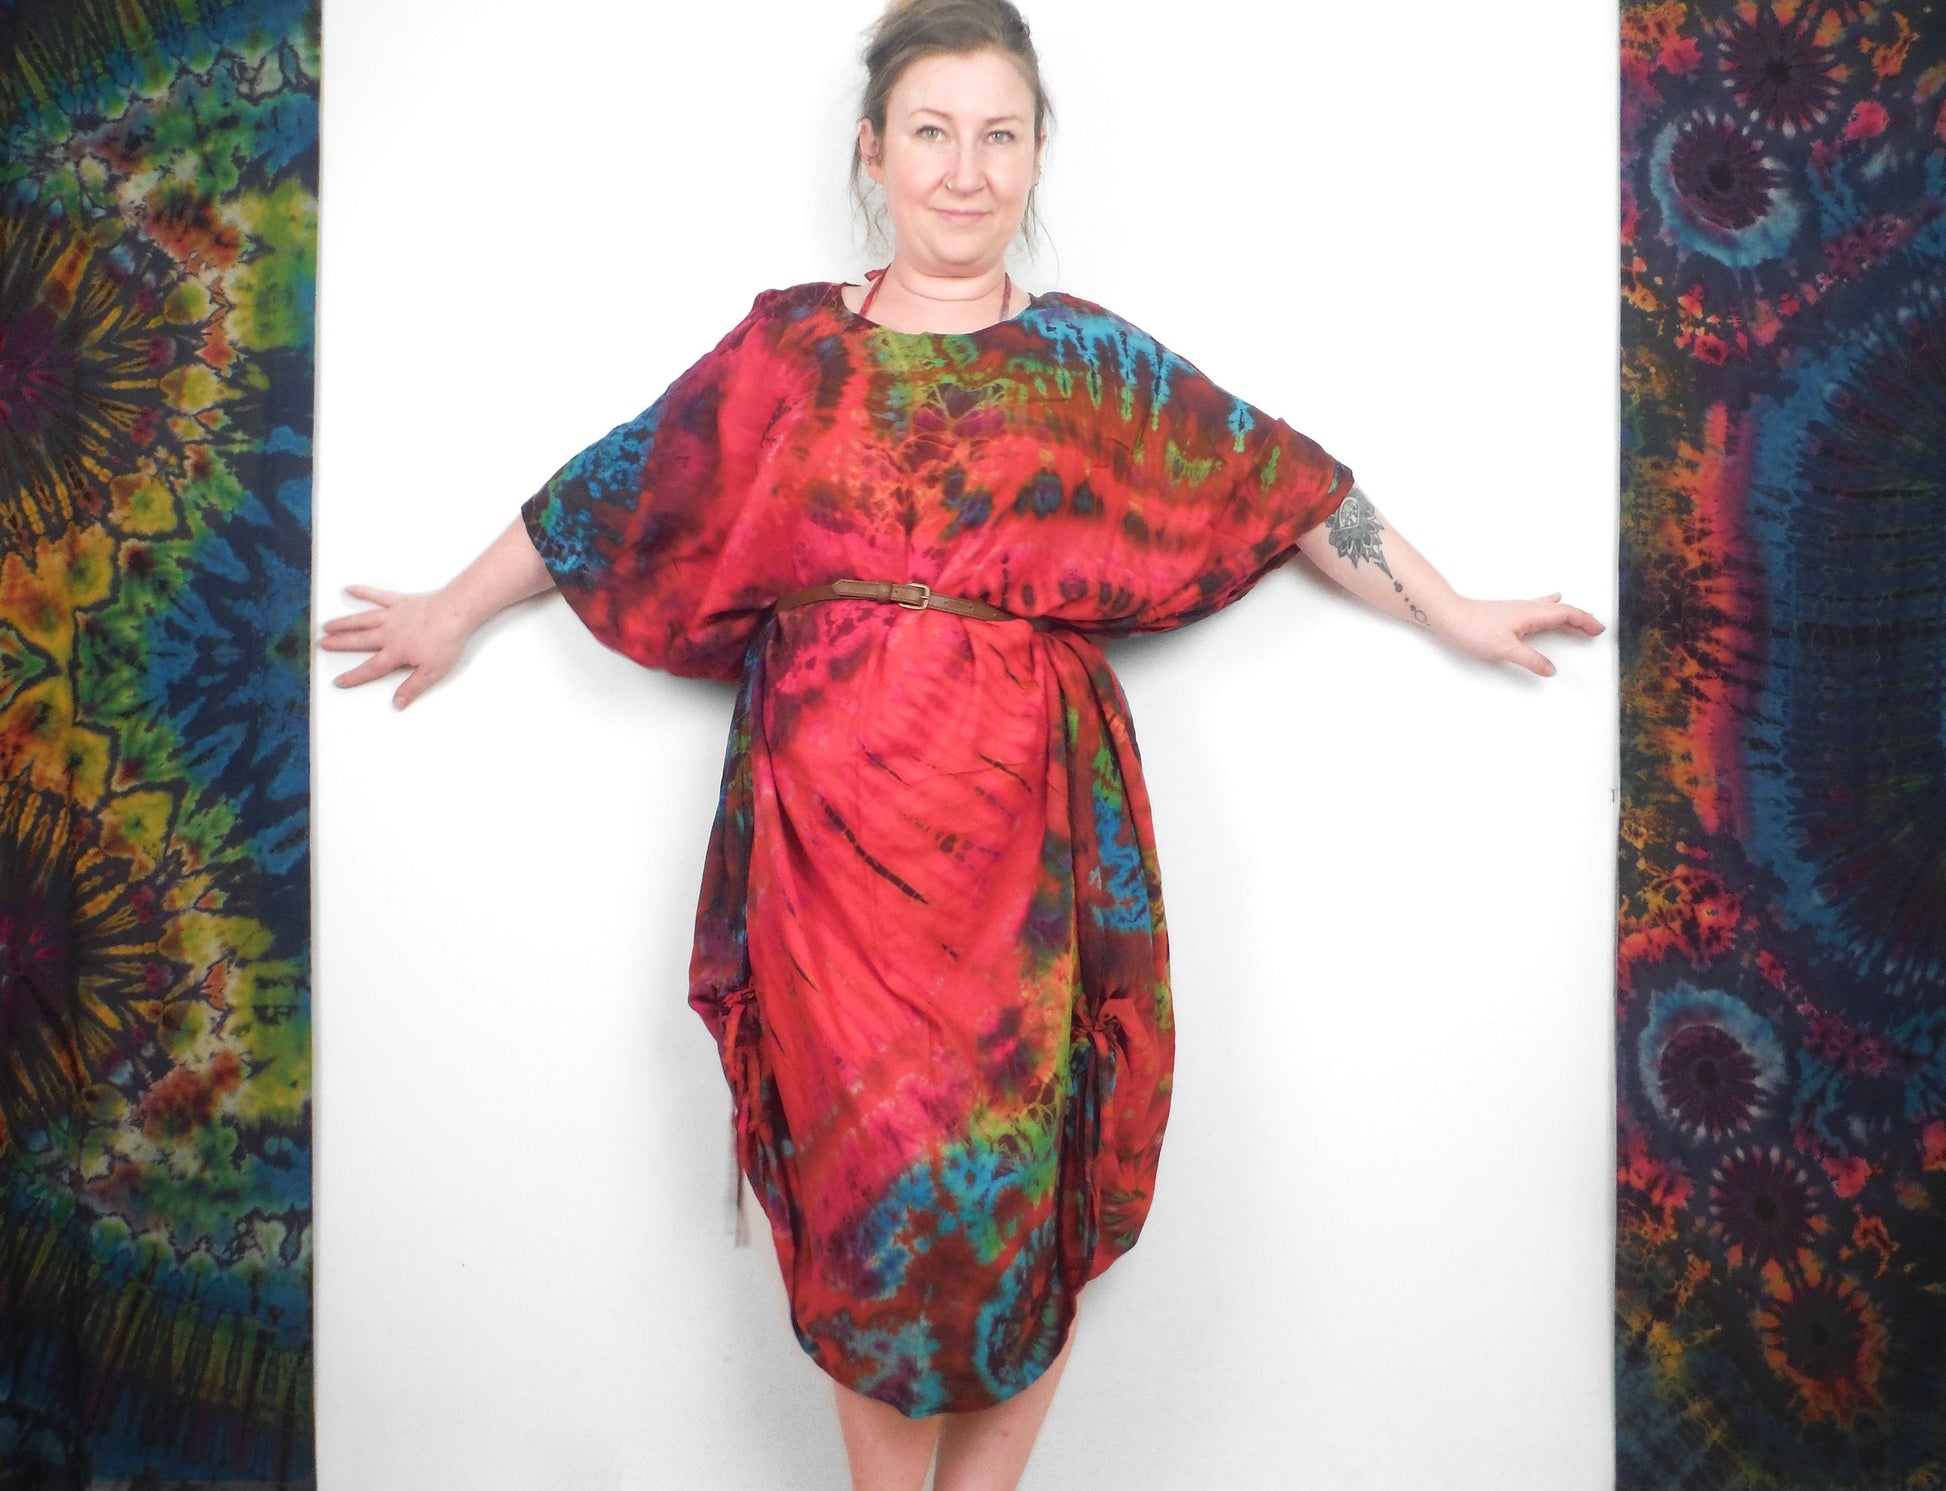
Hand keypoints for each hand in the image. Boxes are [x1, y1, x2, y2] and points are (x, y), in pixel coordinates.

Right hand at [318, 585, 478, 707]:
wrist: (455, 613)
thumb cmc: (446, 641)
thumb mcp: (432, 672)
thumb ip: (413, 687)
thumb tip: (398, 702)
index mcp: (395, 652)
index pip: (370, 668)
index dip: (354, 676)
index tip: (339, 681)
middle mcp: (388, 633)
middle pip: (359, 641)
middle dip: (339, 644)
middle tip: (322, 644)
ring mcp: (392, 615)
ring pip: (362, 620)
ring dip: (344, 623)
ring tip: (327, 625)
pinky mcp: (400, 601)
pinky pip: (377, 596)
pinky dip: (363, 592)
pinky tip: (350, 589)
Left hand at [1432, 593, 1603, 677]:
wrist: (1448, 616)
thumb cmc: (1473, 629)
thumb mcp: (1505, 649)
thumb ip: (1530, 659)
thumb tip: (1550, 669)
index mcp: (1532, 614)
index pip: (1566, 614)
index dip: (1584, 622)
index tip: (1599, 630)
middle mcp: (1528, 608)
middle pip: (1562, 611)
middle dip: (1581, 620)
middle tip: (1596, 629)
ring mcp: (1518, 609)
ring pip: (1551, 610)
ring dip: (1568, 616)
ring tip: (1580, 622)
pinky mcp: (1509, 613)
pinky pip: (1539, 609)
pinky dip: (1552, 610)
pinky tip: (1550, 604)